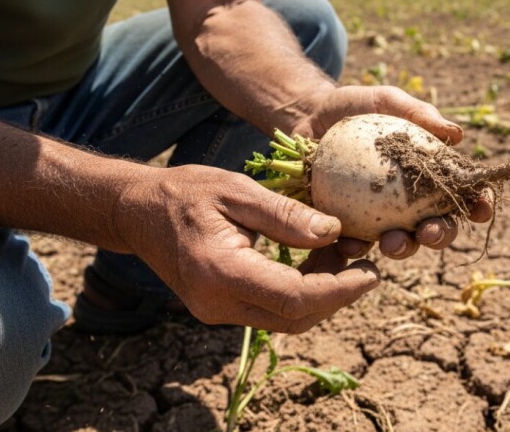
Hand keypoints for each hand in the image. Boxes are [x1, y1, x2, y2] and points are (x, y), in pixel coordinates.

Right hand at [113, 165, 379, 332]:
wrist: (136, 212)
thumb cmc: (185, 192)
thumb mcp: (237, 190)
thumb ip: (286, 215)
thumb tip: (333, 232)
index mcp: (221, 272)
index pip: (294, 297)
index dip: (340, 290)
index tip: (373, 274)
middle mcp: (217, 303)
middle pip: (295, 317)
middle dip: (337, 294)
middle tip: (362, 259)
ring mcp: (217, 312)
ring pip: (286, 319)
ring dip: (322, 293)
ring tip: (340, 252)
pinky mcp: (221, 309)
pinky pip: (272, 310)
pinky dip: (301, 291)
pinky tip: (314, 259)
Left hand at [288, 85, 493, 259]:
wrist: (308, 116)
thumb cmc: (355, 107)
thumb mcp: (386, 101)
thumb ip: (418, 113)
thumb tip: (456, 134)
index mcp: (431, 175)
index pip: (463, 193)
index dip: (478, 204)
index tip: (481, 209)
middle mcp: (412, 202)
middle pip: (438, 226)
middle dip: (441, 235)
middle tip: (430, 231)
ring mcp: (381, 217)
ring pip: (401, 242)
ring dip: (403, 248)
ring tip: (393, 243)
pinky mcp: (348, 225)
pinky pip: (355, 242)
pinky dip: (355, 246)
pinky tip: (350, 243)